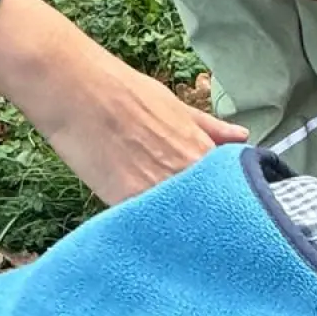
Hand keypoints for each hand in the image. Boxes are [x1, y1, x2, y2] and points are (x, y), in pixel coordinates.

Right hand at [0, 0, 247, 203]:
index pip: (233, 190)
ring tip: (170, 220)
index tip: (225, 203)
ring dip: (178, 223)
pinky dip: (148, 226)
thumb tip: (241, 137)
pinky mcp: (125, 203)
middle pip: (208, 211)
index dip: (229, 199)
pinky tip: (144, 222)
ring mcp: (156, 192)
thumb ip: (209, 129)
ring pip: (179, 222)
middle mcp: (187, 176)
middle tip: (197, 215)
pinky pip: (146, 225)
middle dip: (205, 214)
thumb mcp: (175, 106)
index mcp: (203, 153)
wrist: (75, 89)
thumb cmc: (124, 92)